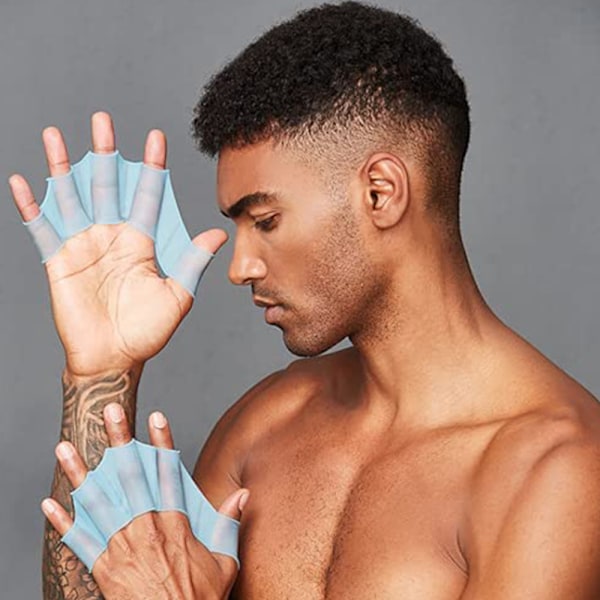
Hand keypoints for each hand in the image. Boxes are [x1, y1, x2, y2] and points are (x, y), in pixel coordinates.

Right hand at [9, 112, 227, 377]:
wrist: (115, 357)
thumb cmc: (148, 330)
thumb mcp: (178, 295)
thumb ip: (193, 262)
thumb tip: (219, 233)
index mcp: (141, 241)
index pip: (147, 195)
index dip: (151, 167)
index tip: (156, 137)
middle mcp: (112, 236)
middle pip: (107, 185)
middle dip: (105, 152)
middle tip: (103, 119)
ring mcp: (83, 245)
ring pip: (71, 197)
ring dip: (63, 167)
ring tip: (55, 135)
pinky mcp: (59, 261)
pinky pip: (42, 229)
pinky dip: (32, 207)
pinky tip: (23, 182)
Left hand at [42, 404, 248, 599]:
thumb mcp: (224, 563)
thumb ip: (228, 524)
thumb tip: (243, 494)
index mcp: (176, 525)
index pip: (168, 473)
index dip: (162, 442)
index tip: (155, 416)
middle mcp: (146, 529)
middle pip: (130, 476)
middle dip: (119, 441)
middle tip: (109, 412)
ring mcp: (122, 548)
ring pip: (98, 502)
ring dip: (80, 473)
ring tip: (64, 448)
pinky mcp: (103, 570)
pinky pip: (79, 542)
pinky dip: (63, 522)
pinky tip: (48, 503)